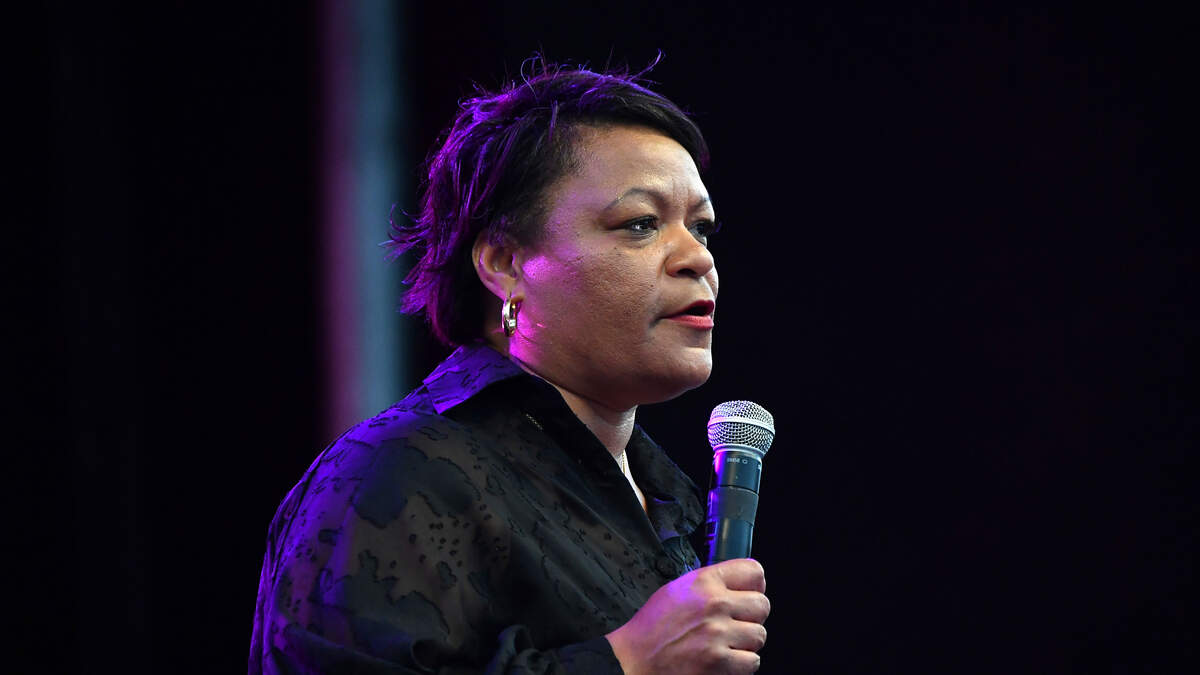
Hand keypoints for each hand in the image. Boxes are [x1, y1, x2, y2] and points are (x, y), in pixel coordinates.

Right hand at [605, 558, 769, 673]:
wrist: (635, 658)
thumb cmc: (653, 626)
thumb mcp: (677, 589)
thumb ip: (709, 584)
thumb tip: (737, 586)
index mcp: (704, 582)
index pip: (754, 571)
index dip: (755, 585)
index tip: (748, 595)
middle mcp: (715, 604)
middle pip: (762, 605)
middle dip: (753, 617)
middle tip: (737, 624)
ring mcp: (718, 634)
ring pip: (759, 635)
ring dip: (746, 643)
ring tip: (727, 644)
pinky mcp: (719, 662)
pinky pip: (753, 662)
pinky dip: (742, 665)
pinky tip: (725, 660)